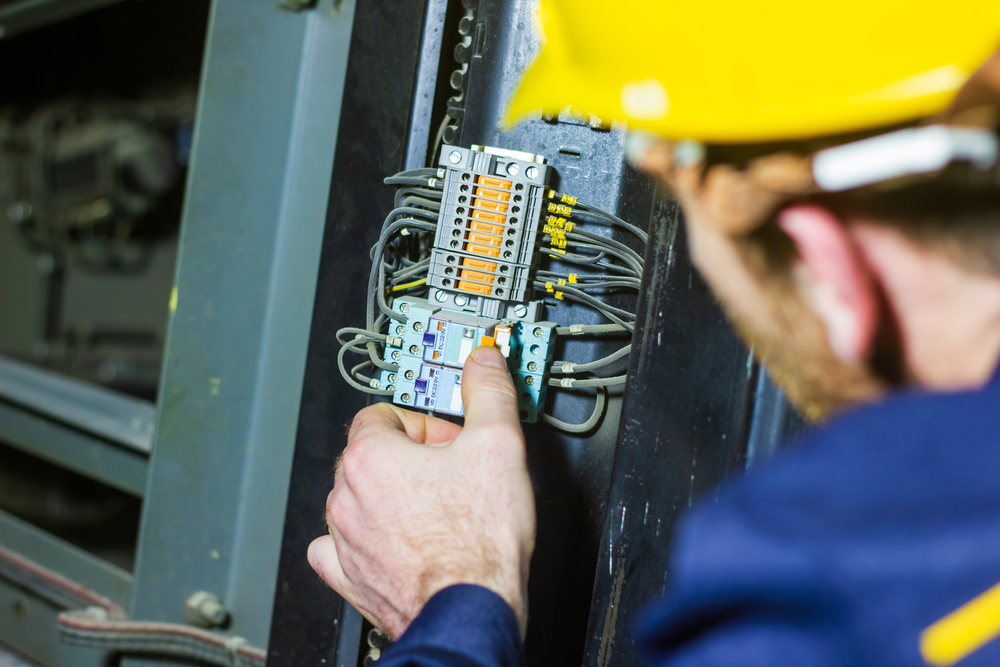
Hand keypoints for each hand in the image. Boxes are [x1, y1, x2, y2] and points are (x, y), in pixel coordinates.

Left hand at [308, 346, 535, 638]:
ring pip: (359, 499)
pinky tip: (394, 541)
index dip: (424, 422)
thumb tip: (485, 362)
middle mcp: (347, 497)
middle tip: (453, 473)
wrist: (471, 611)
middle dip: (411, 457)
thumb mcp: (499, 445)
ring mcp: (344, 540)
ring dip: (392, 497)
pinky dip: (362, 541)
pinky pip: (338, 548)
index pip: (383, 414)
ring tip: (438, 510)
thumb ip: (488, 392)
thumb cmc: (479, 544)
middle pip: (372, 454)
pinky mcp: (350, 578)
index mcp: (371, 457)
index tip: (450, 438)